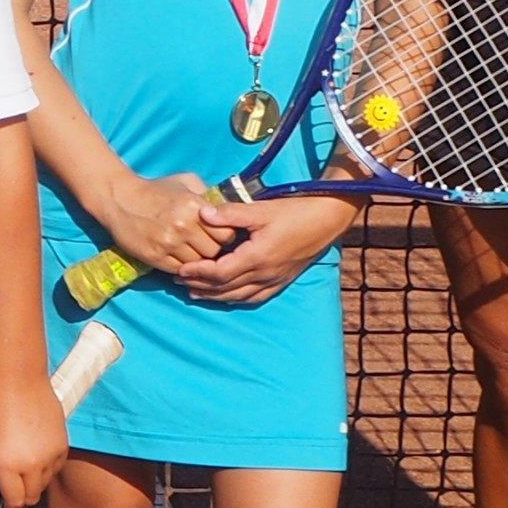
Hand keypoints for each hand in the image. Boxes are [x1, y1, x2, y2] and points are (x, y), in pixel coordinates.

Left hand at [0, 365, 70, 507]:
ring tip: (23, 466)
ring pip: (45, 483)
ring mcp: (51, 456)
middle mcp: (33, 465)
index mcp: (9, 466)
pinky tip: (35, 454)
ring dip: (34, 482)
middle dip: (21, 496)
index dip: (9, 507)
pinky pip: (56, 467)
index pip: (15, 501)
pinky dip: (47, 467)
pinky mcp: (63, 445)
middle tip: (12, 487)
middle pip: (32, 497)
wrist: (19, 381)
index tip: (6, 505)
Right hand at [84, 170, 222, 271]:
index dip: (225, 235)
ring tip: (190, 250)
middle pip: (214, 251)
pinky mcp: (155, 257)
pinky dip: (182, 266)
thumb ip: (208, 195)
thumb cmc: (155, 190)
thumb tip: (228, 212)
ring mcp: (169, 243)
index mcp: (194, 206)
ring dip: (197, 259)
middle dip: (212, 249)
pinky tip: (178, 256)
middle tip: (205, 244)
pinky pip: (180, 270)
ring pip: (199, 263)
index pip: (227, 234)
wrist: (119, 199)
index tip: (218, 234)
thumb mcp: (185, 182)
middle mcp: (183, 226)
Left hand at [177, 192, 356, 305]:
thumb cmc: (294, 211)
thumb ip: (230, 213)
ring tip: (196, 292)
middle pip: (226, 288)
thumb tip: (202, 213)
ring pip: (240, 295)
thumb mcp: (260, 209)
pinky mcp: (283, 279)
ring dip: (216, 295)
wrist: (327, 219)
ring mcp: (275, 279)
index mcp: (256, 257)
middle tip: (179, 282)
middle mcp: (265, 273)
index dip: (197, 273)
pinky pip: (256, 296)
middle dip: (201, 286)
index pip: (219, 273)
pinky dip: (237, 298)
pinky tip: (228, 295)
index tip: (179, 270)